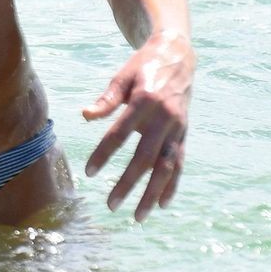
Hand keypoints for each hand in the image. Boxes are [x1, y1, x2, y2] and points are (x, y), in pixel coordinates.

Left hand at [82, 33, 194, 222]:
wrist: (178, 56)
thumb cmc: (143, 66)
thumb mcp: (122, 77)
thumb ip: (106, 99)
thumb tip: (86, 116)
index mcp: (144, 101)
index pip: (120, 134)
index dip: (104, 154)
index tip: (89, 173)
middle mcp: (164, 117)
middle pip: (144, 158)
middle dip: (127, 184)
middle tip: (110, 204)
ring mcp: (177, 127)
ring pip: (166, 167)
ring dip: (152, 193)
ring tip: (137, 216)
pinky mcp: (185, 133)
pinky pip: (179, 162)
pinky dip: (172, 184)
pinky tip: (162, 204)